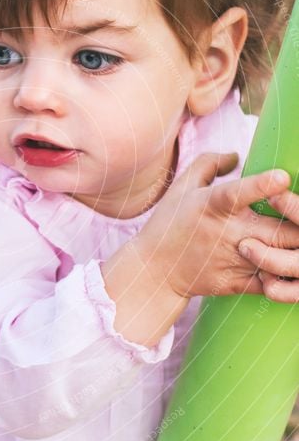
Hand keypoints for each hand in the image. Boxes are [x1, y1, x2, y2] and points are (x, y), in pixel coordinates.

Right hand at [131, 151, 298, 301]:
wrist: (155, 271)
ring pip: (281, 259)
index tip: (283, 177)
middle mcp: (227, 234)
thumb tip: (237, 157)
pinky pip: (273, 282)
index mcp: (212, 206)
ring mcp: (234, 261)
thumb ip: (208, 164)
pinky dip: (286, 274)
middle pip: (279, 231)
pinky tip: (289, 263)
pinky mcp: (237, 283)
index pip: (239, 194)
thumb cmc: (170, 224)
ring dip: (296, 250)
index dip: (264, 186)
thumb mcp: (182, 187)